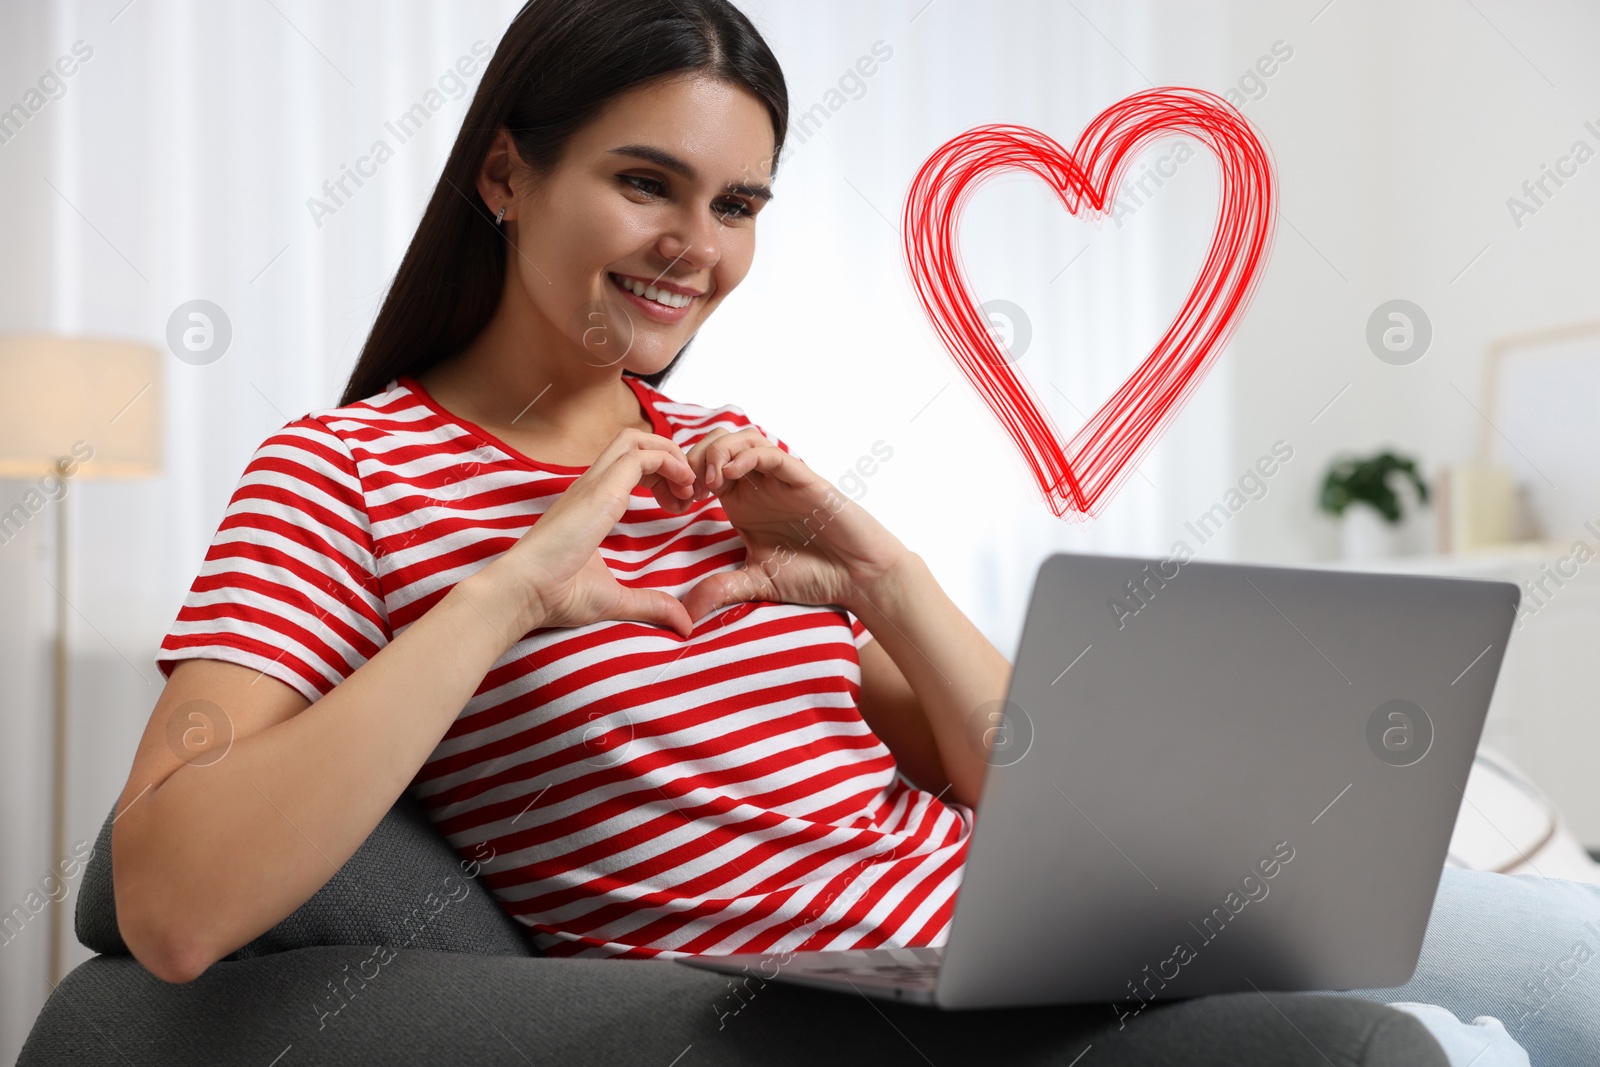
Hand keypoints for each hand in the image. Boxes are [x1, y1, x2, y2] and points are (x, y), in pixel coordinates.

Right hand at [479, 428, 700, 637]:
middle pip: (632, 441)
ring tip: (687, 489)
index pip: (627, 463)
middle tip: (688, 492)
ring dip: (671, 456)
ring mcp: (592, 484)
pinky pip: (641, 457)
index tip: (678, 505)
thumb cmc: (556, 595)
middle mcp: (590, 486)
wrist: (524, 592)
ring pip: (635, 440)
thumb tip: (683, 622)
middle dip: (669, 455)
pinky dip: (670, 464)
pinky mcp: (600, 491)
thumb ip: (651, 604)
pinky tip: (682, 490)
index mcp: (590, 502)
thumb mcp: (616, 598)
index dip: (660, 474)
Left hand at [678, 427, 908, 623]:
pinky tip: (729, 476)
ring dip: (717, 452)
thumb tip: (688, 611)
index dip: (683, 477)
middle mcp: (759, 484)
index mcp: (742, 501)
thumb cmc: (815, 575)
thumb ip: (724, 588)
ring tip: (708, 482)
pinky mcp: (802, 478)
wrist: (858, 578)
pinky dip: (745, 456)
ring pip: (742, 438)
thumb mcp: (758, 582)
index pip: (704, 467)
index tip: (675, 503)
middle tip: (687, 489)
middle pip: (718, 443)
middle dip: (693, 457)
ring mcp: (781, 478)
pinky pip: (769, 453)